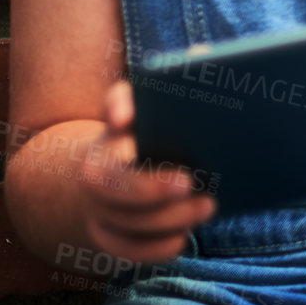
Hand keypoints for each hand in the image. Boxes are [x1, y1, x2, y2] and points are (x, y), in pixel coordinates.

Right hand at [78, 79, 216, 263]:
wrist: (126, 172)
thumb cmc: (163, 133)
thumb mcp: (171, 107)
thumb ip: (186, 80)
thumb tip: (203, 56)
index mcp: (119, 124)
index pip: (113, 104)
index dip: (117, 107)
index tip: (128, 117)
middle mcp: (99, 162)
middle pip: (108, 180)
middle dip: (147, 185)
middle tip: (189, 181)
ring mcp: (97, 202)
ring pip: (120, 218)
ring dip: (165, 217)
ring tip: (208, 206)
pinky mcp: (106, 232)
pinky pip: (122, 248)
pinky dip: (152, 247)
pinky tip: (182, 238)